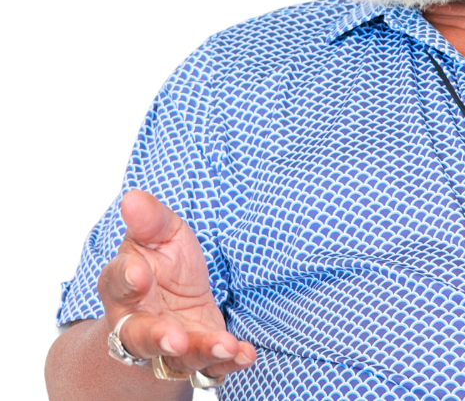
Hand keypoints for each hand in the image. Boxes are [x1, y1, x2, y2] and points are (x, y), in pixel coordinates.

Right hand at [97, 190, 256, 381]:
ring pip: (179, 355)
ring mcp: (170, 343)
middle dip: (156, 338)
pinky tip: (246, 353)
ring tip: (223, 343)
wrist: (172, 302)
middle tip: (172, 338)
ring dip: (201, 350)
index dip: (127, 278)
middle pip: (140, 336)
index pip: (119, 284)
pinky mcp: (198, 354)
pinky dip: (229, 360)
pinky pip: (212, 364)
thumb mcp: (160, 234)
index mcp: (124, 287)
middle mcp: (139, 322)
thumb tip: (133, 197)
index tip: (138, 272)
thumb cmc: (163, 262)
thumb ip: (150, 221)